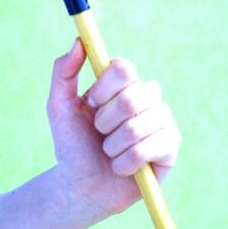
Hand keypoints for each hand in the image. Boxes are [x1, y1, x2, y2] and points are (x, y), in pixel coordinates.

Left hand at [46, 38, 181, 221]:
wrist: (80, 186)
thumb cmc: (72, 145)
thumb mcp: (59, 108)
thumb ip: (63, 73)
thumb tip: (78, 42)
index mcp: (122, 84)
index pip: (123, 68)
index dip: (104, 88)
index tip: (90, 103)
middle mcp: (147, 97)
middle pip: (134, 96)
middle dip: (105, 121)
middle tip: (99, 133)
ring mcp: (162, 121)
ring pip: (139, 125)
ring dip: (113, 145)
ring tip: (109, 152)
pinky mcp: (170, 147)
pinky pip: (149, 148)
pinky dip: (125, 163)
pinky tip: (121, 168)